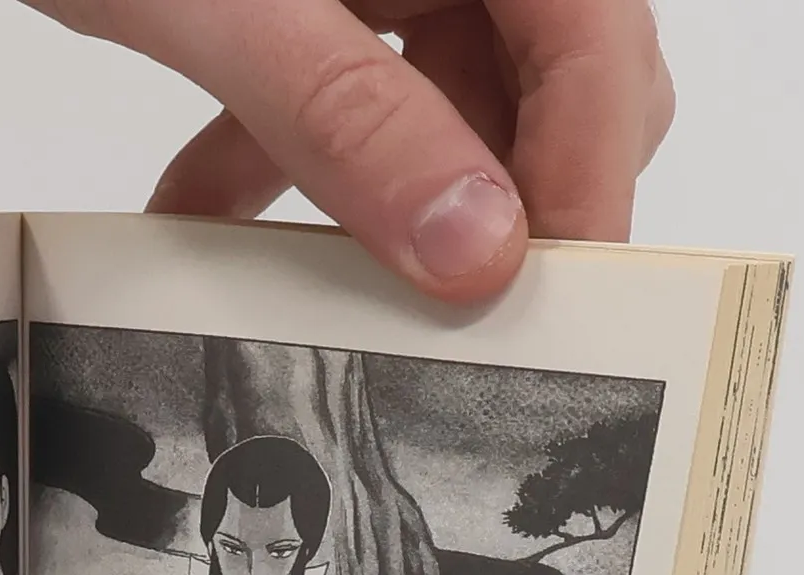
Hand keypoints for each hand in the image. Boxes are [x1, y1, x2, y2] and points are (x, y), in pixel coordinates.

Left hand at [27, 1, 672, 301]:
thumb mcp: (227, 3)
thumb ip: (346, 115)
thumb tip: (467, 242)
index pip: (596, 35)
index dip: (588, 173)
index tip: (547, 296)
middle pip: (545, 75)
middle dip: (493, 202)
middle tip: (449, 315)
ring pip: (439, 99)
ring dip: (372, 201)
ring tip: (313, 289)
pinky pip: (341, 87)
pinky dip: (283, 160)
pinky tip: (207, 216)